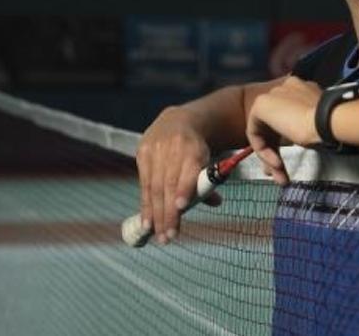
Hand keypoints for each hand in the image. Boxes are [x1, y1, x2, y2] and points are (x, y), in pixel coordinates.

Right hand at [135, 107, 220, 243]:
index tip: (180, 207)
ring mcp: (155, 149)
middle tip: (169, 237)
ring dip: (155, 215)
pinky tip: (147, 223)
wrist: (176, 121)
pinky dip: (145, 205)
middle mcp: (172, 147)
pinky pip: (143, 183)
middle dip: (168, 213)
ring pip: (153, 186)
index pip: (187, 170)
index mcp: (193, 147)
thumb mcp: (206, 159)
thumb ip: (207, 182)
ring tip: (158, 235)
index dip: (184, 188)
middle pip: (168, 183)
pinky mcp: (142, 153)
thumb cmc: (195, 149)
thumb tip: (216, 202)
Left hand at [245, 77, 321, 185]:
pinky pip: (255, 132)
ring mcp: (272, 96)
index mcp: (300, 90)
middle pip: (272, 126)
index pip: (287, 117)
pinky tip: (277, 162)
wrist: (328, 120)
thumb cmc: (332, 125)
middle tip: (280, 171)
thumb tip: (300, 137)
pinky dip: (263, 150)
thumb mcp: (317, 126)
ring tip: (279, 173)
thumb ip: (306, 127)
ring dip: (269, 155)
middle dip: (275, 152)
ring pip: (263, 131)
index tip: (291, 157)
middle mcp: (285, 90)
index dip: (285, 141)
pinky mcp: (260, 105)